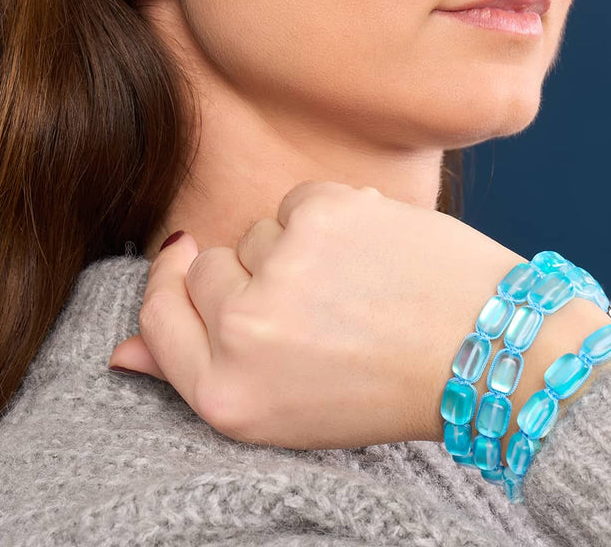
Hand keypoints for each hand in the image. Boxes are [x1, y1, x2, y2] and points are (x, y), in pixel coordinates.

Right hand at [108, 180, 525, 448]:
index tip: (188, 262)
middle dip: (250, 273)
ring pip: (258, 230)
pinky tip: (371, 253)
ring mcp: (283, 264)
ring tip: (354, 285)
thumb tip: (125, 349)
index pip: (159, 314)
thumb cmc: (387, 383)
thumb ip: (199, 371)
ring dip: (295, 249)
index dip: (172, 284)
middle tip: (314, 301)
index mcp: (229, 393)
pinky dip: (330, 220)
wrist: (485, 349)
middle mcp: (245, 330)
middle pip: (204, 265)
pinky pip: (299, 202)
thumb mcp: (283, 409)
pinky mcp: (325, 212)